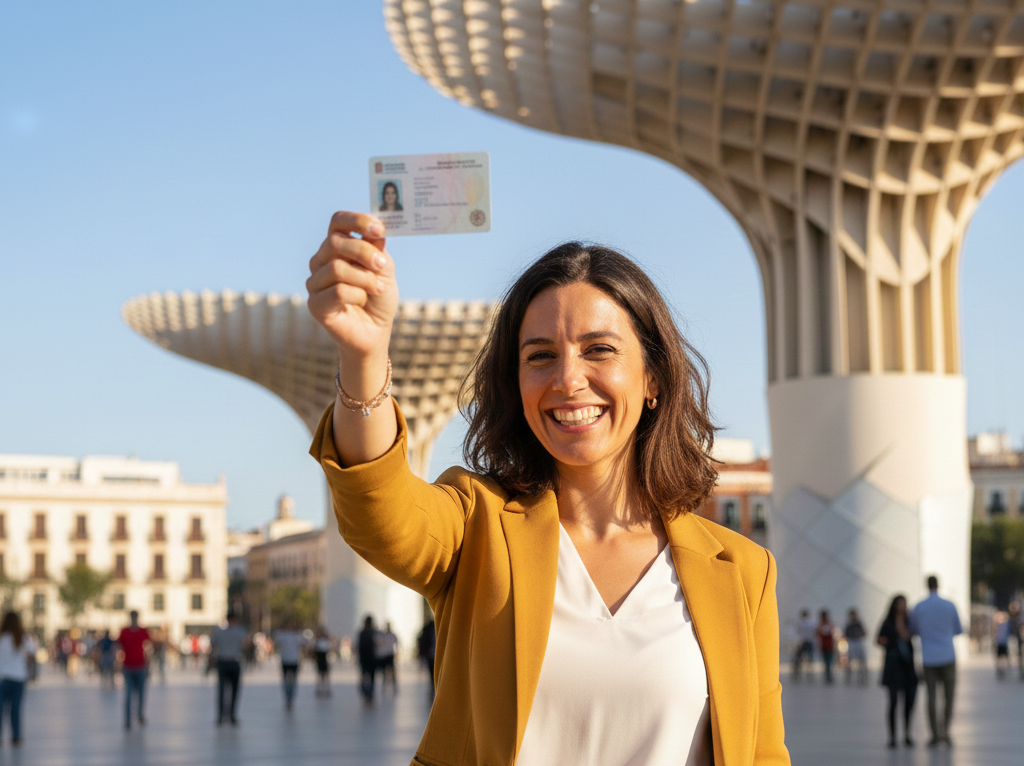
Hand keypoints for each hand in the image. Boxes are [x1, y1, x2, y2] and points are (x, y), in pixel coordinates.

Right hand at [306, 212, 397, 361]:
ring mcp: (315, 282)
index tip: (379, 230)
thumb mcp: (385, 269)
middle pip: (335, 242)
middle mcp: (321, 260)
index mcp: (337, 246)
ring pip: (337, 268)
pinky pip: (337, 291)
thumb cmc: (378, 297)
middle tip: (382, 266)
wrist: (375, 331)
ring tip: (377, 289)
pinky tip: (362, 302)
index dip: (357, 220)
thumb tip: (375, 232)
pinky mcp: (315, 304)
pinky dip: (358, 295)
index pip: (338, 221)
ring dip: (364, 278)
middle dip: (364, 252)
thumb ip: (378, 250)